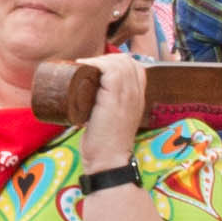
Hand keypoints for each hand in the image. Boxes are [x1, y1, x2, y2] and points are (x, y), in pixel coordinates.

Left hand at [74, 51, 146, 170]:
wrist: (109, 161)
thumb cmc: (106, 143)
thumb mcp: (113, 119)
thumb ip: (110, 107)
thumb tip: (89, 97)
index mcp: (138, 96)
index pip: (134, 66)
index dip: (115, 62)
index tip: (96, 69)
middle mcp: (137, 93)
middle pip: (126, 60)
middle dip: (105, 58)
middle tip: (87, 69)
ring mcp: (129, 95)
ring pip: (119, 62)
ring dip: (99, 60)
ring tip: (83, 68)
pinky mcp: (116, 99)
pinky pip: (110, 70)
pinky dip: (95, 64)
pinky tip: (83, 67)